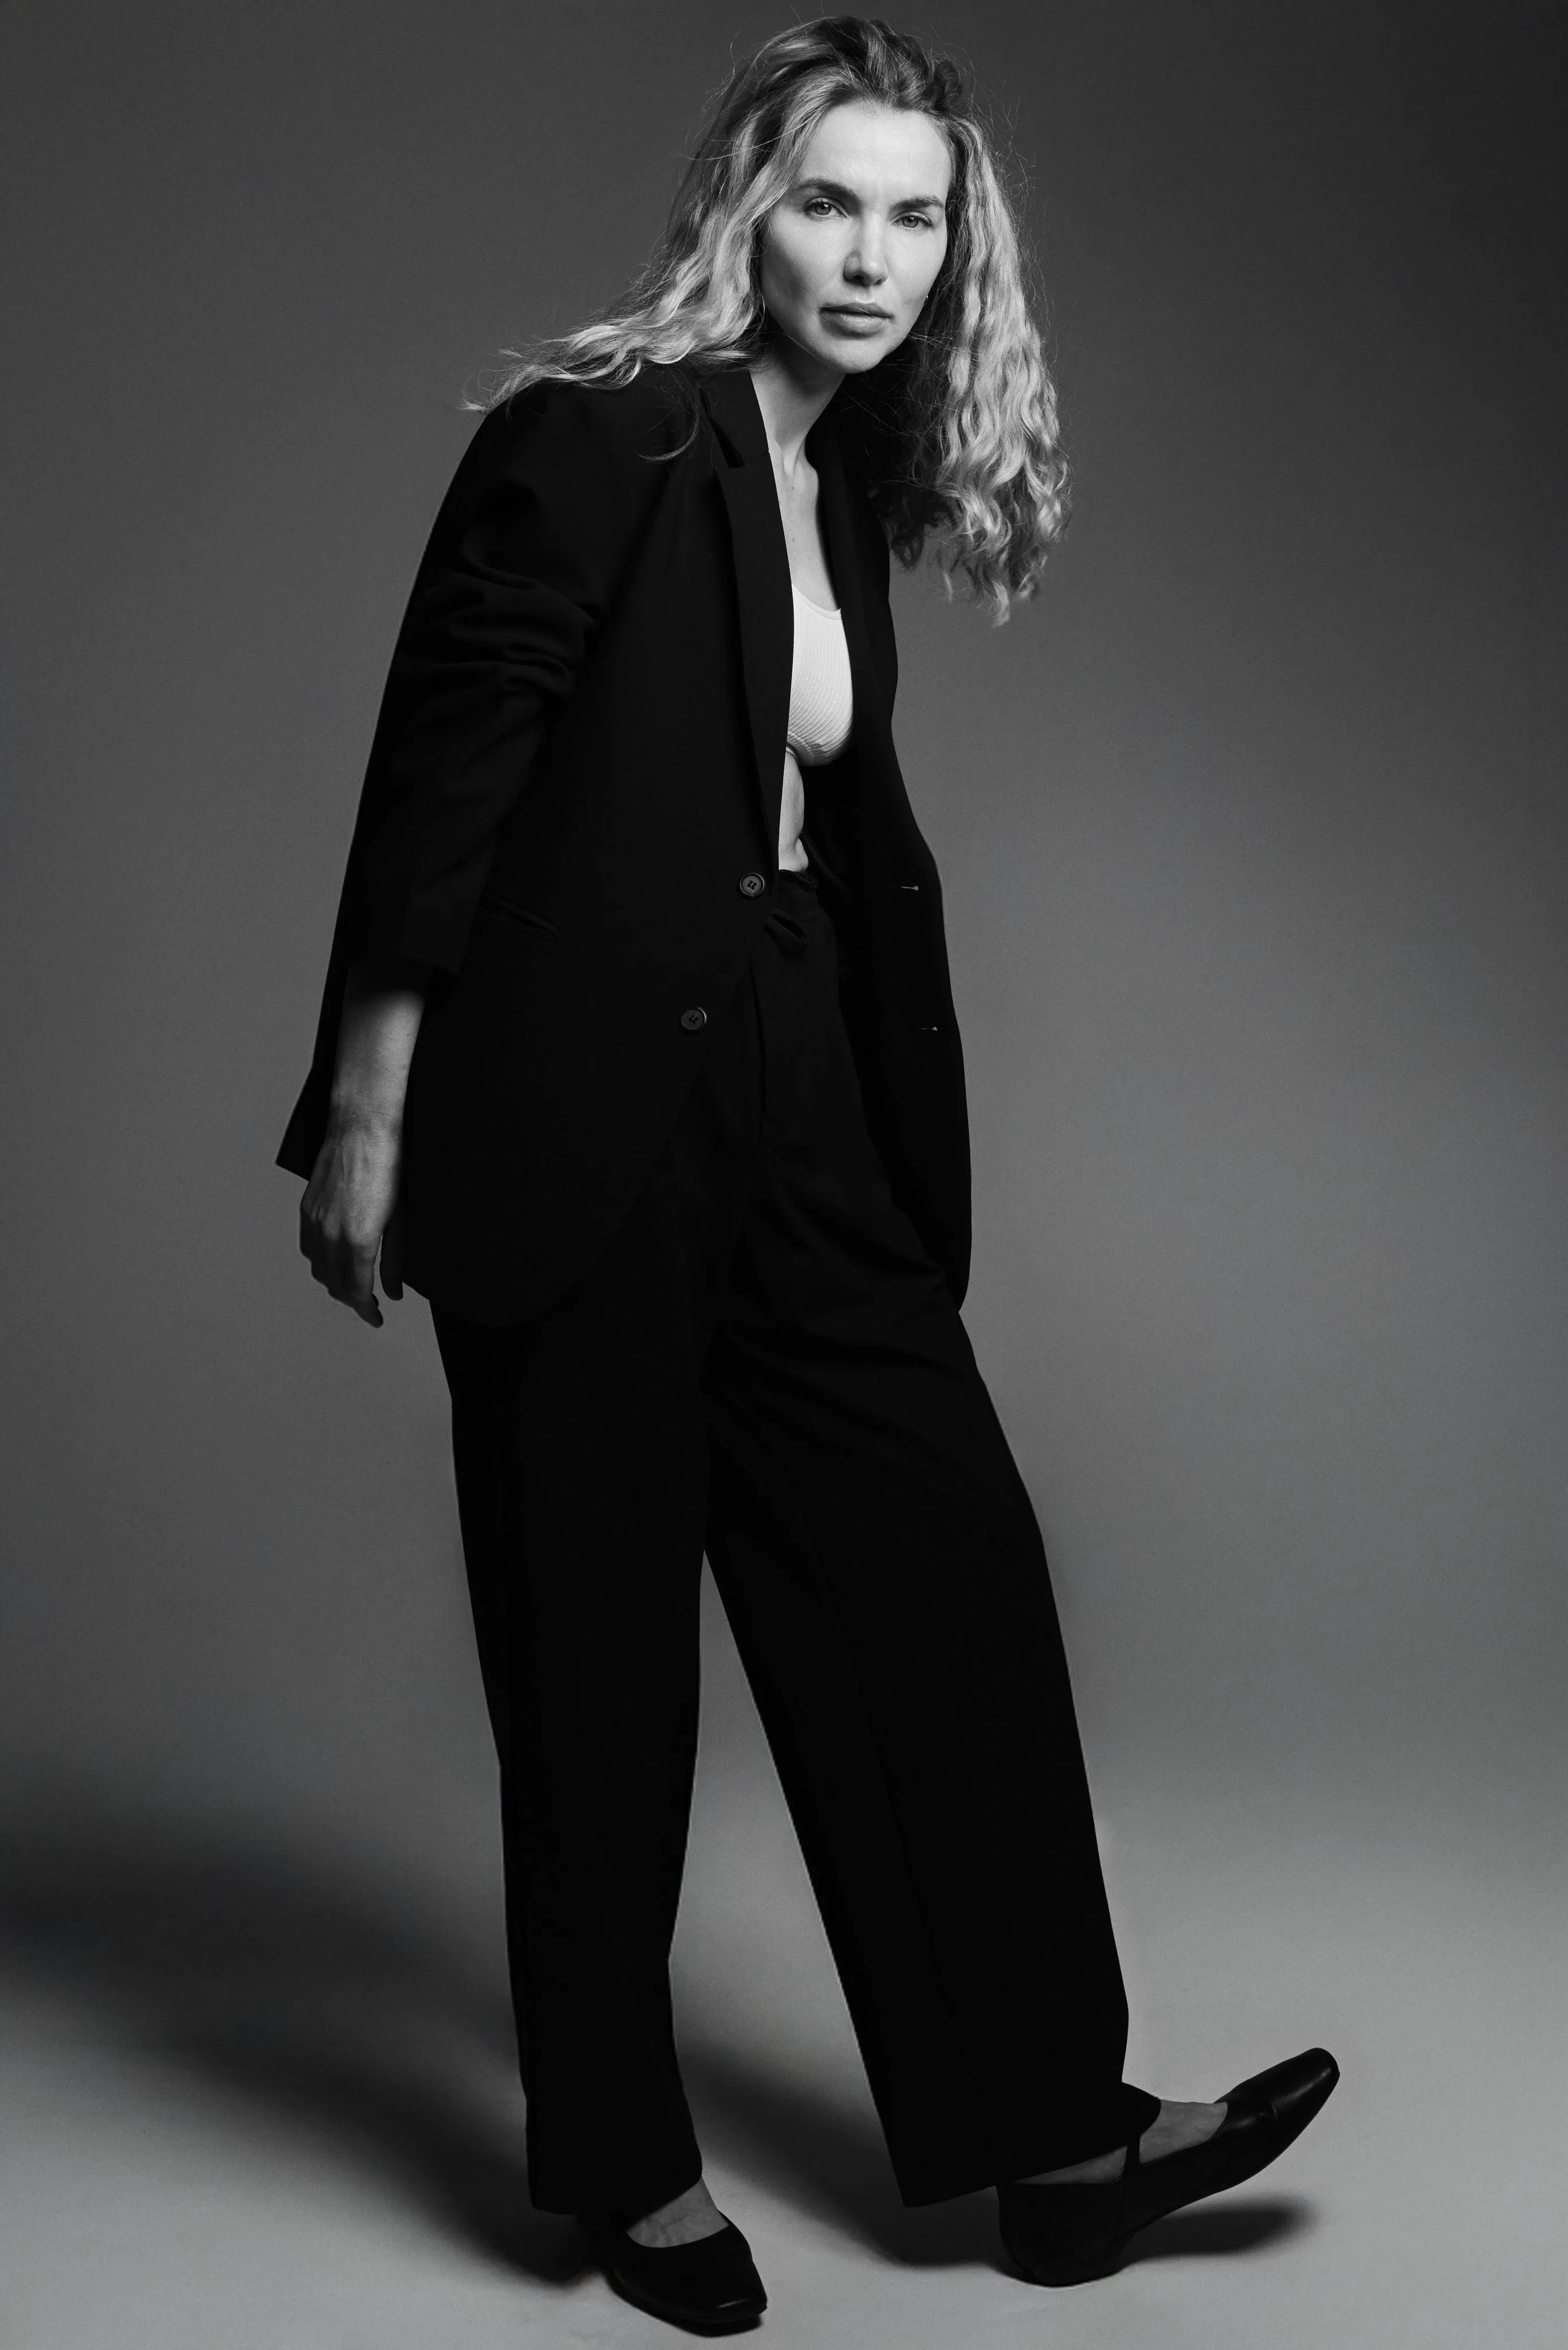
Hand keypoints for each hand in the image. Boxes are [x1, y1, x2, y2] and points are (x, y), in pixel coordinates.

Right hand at [299, 1115, 404, 1326]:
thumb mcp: (401, 1219)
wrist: (362, 1128)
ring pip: (317, 1268)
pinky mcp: (307, 1208)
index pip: (357, 1292)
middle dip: (352, 1299)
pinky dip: (319, 1260)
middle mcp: (330, 1235)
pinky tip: (333, 1257)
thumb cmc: (389, 1166)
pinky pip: (307, 1246)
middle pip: (334, 1285)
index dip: (367, 1310)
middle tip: (370, 1303)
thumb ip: (395, 1260)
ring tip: (353, 1282)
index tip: (376, 1318)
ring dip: (334, 1281)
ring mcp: (314, 1221)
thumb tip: (394, 1291)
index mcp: (357, 1241)